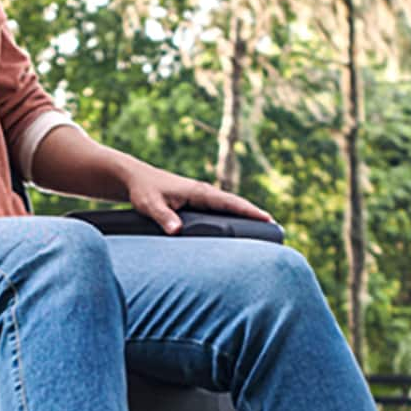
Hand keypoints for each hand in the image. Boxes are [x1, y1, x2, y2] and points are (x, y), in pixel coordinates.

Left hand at [120, 158, 270, 233]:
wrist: (135, 178)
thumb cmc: (144, 191)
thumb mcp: (151, 205)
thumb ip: (164, 217)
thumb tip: (176, 231)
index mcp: (198, 191)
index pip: (229, 202)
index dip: (248, 211)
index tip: (267, 218)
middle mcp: (204, 191)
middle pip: (235, 203)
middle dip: (254, 213)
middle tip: (275, 227)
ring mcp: (201, 196)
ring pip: (229, 206)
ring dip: (246, 214)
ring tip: (265, 228)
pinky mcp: (197, 200)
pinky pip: (220, 208)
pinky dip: (233, 215)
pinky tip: (239, 226)